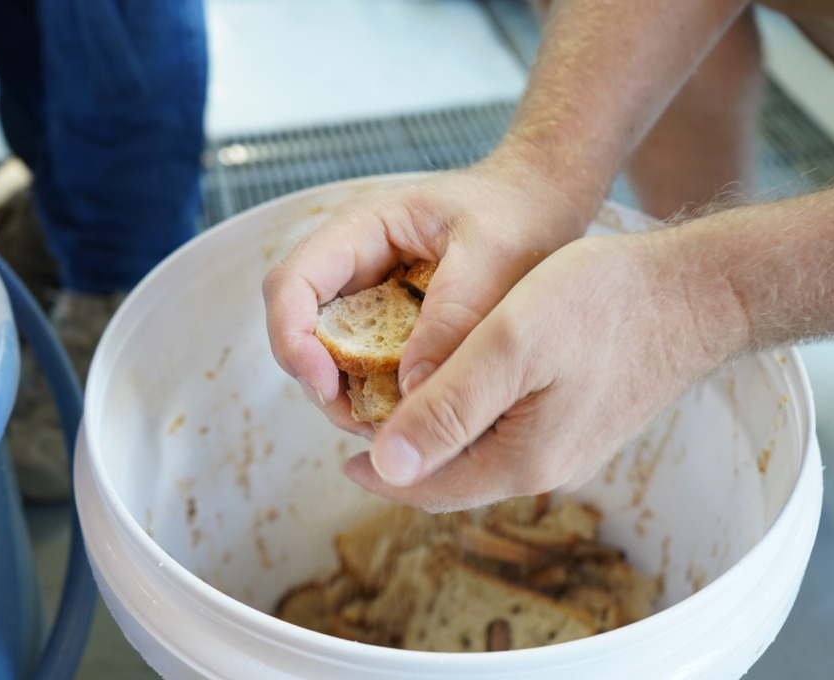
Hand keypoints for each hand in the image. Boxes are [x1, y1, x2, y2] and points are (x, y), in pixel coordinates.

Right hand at [263, 156, 587, 435]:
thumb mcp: (491, 256)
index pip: (289, 285)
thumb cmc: (516, 213)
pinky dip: (382, 397)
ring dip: (353, 397)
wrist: (543, 205)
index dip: (293, 340)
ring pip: (331, 358)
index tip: (327, 387)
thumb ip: (452, 319)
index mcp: (360, 231)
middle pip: (301, 331)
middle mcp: (352, 267)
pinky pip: (368, 369)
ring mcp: (368, 298)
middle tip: (370, 423)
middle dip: (323, 383)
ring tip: (399, 428)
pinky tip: (419, 415)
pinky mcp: (390, 327)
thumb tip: (412, 390)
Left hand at [344, 228, 742, 511]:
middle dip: (407, 456)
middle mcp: (548, 469)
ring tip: (406, 400)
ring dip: (440, 436)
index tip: (343, 452)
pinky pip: (513, 435)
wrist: (697, 292)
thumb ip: (445, 406)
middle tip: (368, 422)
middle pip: (455, 477)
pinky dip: (476, 419)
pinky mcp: (584, 423)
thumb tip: (387, 464)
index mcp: (523, 461)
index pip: (428, 486)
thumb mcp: (509, 343)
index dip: (381, 471)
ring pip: (483, 454)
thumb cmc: (604, 304)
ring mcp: (570, 449)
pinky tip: (465, 385)